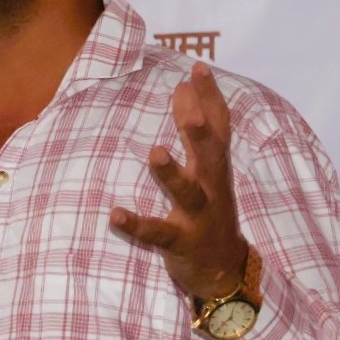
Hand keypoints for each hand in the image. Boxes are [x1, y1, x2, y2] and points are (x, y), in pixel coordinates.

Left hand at [109, 62, 246, 298]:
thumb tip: (182, 88)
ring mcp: (198, 217)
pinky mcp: (181, 243)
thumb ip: (193, 128)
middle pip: (211, 155)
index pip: (218, 127)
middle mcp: (211, 189)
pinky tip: (114, 214)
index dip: (210, 97)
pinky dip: (136, 225)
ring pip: (187, 193)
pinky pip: (158, 234)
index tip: (197, 67)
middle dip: (200, 128)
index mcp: (215, 168)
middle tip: (188, 100)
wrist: (225, 272)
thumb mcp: (205, 167)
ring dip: (171, 173)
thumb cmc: (210, 210)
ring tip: (154, 151)